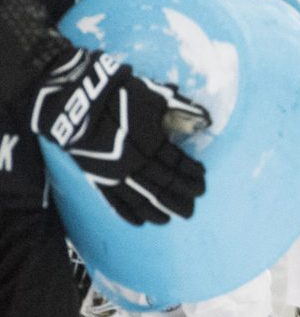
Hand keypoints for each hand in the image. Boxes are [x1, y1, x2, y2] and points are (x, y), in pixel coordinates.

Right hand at [30, 49, 208, 224]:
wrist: (75, 100)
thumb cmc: (118, 94)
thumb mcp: (154, 97)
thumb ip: (181, 109)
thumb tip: (207, 120)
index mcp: (152, 143)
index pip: (179, 164)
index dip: (192, 173)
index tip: (202, 180)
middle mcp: (136, 162)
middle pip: (164, 185)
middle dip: (180, 197)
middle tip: (193, 209)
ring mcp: (115, 172)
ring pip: (142, 198)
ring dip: (158, 210)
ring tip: (171, 219)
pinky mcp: (96, 177)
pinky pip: (115, 201)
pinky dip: (128, 213)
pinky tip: (139, 222)